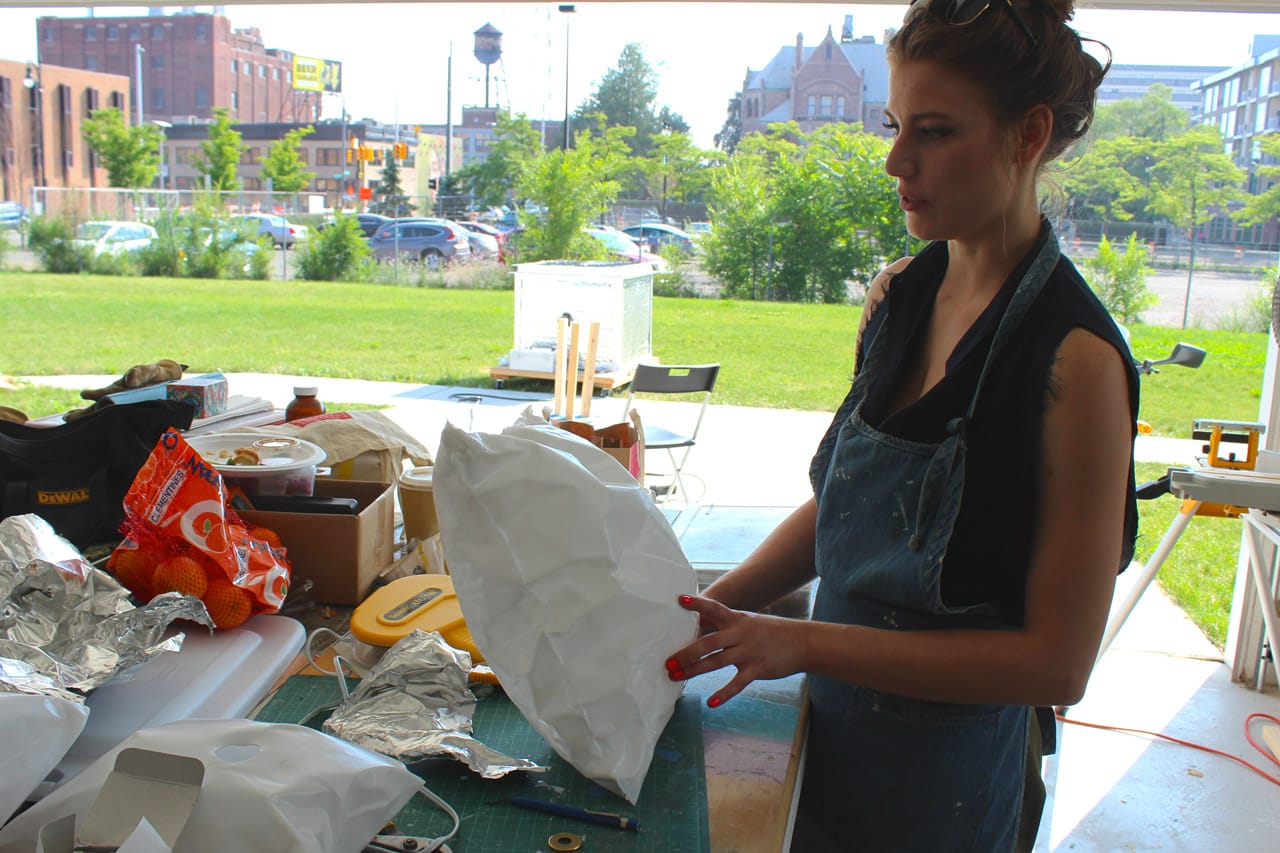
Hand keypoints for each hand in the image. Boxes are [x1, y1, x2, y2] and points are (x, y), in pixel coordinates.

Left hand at [665, 593, 804, 708]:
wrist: (804, 642)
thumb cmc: (773, 632)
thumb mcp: (750, 622)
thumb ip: (729, 626)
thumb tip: (704, 632)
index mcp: (737, 619)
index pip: (714, 608)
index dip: (698, 604)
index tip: (680, 600)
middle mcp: (740, 634)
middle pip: (708, 642)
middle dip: (685, 653)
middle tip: (667, 662)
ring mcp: (748, 652)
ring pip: (716, 662)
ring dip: (694, 670)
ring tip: (676, 677)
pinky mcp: (757, 669)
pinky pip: (737, 683)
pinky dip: (723, 694)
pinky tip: (710, 703)